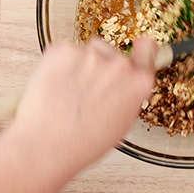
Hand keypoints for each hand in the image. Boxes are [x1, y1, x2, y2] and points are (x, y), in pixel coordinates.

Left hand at [11, 37, 157, 175]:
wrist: (46, 145)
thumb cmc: (81, 143)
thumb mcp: (121, 124)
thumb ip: (129, 95)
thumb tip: (127, 83)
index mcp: (138, 82)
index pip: (147, 48)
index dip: (139, 49)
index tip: (135, 48)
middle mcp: (119, 65)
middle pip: (111, 53)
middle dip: (100, 66)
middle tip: (85, 91)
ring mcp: (91, 55)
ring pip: (86, 53)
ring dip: (78, 66)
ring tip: (67, 94)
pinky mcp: (63, 50)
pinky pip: (63, 52)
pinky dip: (58, 65)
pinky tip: (55, 87)